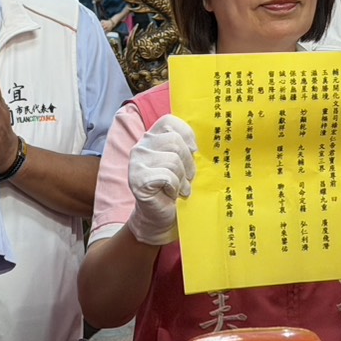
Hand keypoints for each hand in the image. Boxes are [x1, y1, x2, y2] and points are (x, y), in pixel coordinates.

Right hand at [126, 114, 196, 245]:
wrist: (160, 218)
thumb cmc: (174, 188)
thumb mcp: (183, 163)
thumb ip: (186, 147)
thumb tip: (203, 139)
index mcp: (151, 138)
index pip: (170, 122)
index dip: (187, 136)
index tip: (192, 152)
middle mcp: (141, 147)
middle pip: (175, 142)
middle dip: (188, 163)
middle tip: (186, 178)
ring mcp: (137, 163)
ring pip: (173, 160)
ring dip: (182, 179)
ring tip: (179, 188)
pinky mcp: (137, 180)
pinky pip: (168, 177)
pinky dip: (175, 188)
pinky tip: (171, 195)